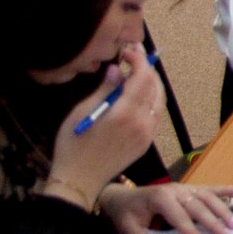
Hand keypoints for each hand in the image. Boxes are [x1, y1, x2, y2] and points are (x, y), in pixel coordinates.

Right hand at [43, 46, 160, 204]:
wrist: (80, 180)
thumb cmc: (73, 145)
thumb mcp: (83, 112)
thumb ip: (105, 90)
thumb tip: (117, 70)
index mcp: (124, 114)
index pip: (143, 78)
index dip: (139, 61)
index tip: (128, 53)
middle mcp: (142, 123)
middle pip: (156, 87)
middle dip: (147, 69)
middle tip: (134, 59)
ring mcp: (147, 134)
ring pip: (159, 101)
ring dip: (151, 84)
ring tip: (135, 74)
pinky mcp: (147, 143)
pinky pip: (155, 115)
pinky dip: (150, 100)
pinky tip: (136, 96)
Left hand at [101, 182, 232, 233]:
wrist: (122, 198)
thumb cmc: (126, 214)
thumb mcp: (125, 228)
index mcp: (160, 198)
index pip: (180, 218)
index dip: (192, 232)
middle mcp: (176, 190)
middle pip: (199, 206)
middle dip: (214, 222)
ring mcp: (184, 188)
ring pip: (208, 197)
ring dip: (223, 210)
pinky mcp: (189, 188)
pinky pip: (210, 188)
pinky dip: (226, 189)